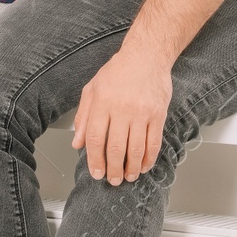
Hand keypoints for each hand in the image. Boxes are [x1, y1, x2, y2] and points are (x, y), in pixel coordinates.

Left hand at [72, 44, 173, 185]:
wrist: (146, 56)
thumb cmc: (118, 71)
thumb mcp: (92, 89)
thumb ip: (83, 116)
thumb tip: (78, 143)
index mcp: (102, 103)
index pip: (95, 138)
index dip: (94, 160)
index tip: (96, 172)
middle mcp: (122, 109)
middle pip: (115, 148)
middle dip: (113, 169)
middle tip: (112, 180)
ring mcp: (142, 112)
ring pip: (135, 149)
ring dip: (131, 168)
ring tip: (128, 176)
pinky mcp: (158, 114)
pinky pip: (153, 142)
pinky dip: (149, 158)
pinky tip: (144, 165)